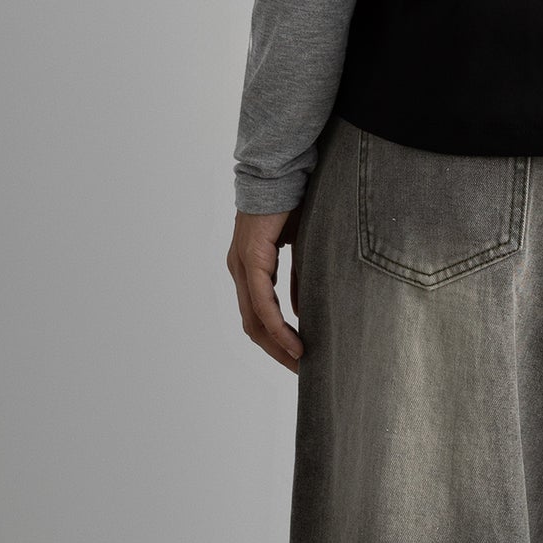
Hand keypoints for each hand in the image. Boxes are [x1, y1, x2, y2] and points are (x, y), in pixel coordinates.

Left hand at [228, 208, 302, 371]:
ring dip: (277, 345)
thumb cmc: (293, 204)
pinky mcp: (252, 259)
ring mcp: (242, 265)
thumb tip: (302, 311)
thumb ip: (298, 280)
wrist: (284, 170)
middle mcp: (239, 269)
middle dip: (276, 351)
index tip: (299, 357)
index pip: (258, 314)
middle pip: (252, 325)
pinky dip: (278, 327)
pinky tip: (295, 342)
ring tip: (300, 363)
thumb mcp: (300, 249)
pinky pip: (263, 304)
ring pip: (255, 320)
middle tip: (300, 371)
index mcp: (249, 267)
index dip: (276, 339)